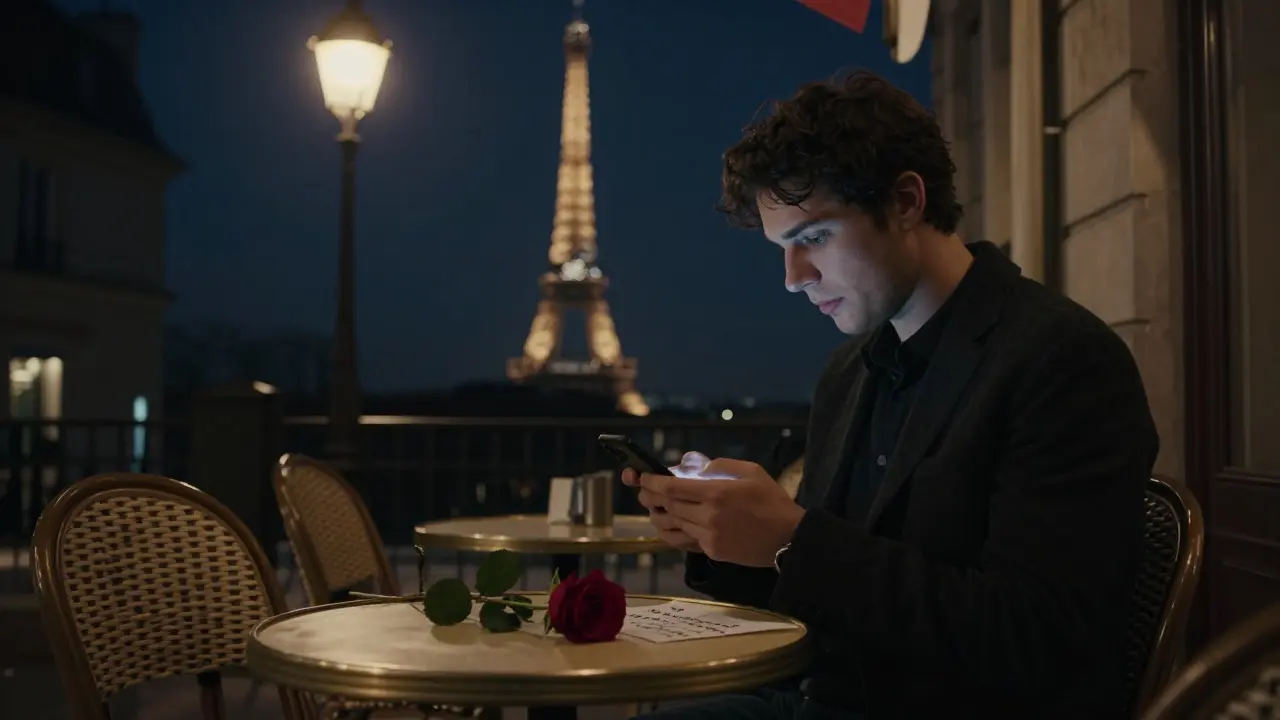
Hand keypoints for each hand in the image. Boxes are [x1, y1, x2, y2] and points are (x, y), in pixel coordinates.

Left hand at [636, 457, 805, 566]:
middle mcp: (708, 515)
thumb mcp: (751, 471)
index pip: (672, 487)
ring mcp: (709, 536)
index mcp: (717, 492)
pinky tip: (672, 525)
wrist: (789, 538)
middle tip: (643, 490)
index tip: (643, 476)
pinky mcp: (713, 551)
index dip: (652, 482)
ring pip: (672, 525)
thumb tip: (697, 468)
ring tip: (653, 508)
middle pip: (667, 506)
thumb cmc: (772, 501)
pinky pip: (685, 540)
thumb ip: (721, 466)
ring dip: (658, 515)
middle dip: (650, 497)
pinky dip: (674, 530)